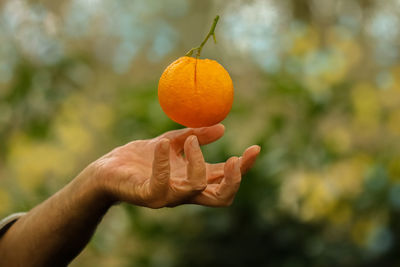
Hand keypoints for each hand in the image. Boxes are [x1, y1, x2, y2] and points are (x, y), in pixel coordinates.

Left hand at [90, 124, 259, 207]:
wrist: (106, 170)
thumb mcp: (171, 142)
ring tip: (188, 140)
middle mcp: (184, 191)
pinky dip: (165, 162)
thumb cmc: (139, 158)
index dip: (243, 168)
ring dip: (198, 161)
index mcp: (192, 178)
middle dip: (234, 179)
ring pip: (197, 188)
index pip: (225, 179)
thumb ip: (195, 136)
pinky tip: (162, 144)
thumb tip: (223, 127)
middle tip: (235, 157)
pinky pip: (162, 184)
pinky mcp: (147, 196)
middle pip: (221, 197)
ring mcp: (167, 196)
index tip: (255, 148)